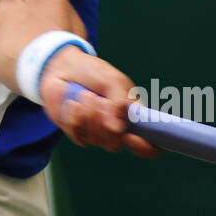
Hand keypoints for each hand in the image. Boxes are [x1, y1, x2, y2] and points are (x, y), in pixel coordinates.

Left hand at [39, 48, 159, 156]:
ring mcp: (97, 134)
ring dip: (90, 116)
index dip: (146, 148)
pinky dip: (75, 118)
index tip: (132, 137)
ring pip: (97, 140)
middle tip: (100, 100)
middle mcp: (118, 130)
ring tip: (86, 94)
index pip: (150, 145)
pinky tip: (73, 103)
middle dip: (106, 123)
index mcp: (135, 117)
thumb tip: (117, 129)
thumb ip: (119, 102)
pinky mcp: (78, 133)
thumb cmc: (94, 72)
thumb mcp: (113, 80)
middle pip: (117, 144)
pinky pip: (79, 136)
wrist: (65, 67)